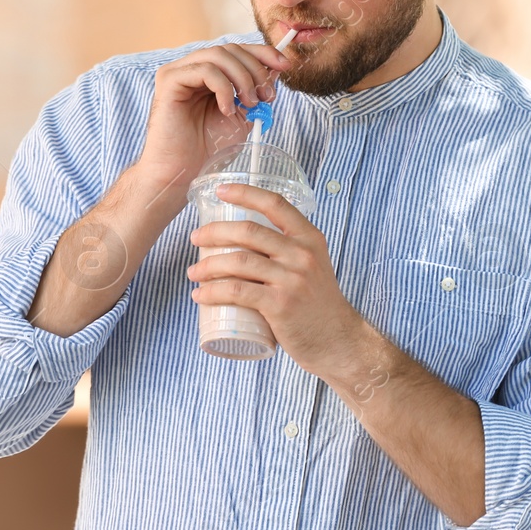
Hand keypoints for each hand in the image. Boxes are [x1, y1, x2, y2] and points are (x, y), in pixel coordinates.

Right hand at [136, 43, 291, 199]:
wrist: (184, 171)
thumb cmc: (208, 146)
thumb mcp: (242, 115)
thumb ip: (255, 92)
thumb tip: (275, 71)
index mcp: (208, 72)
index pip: (237, 51)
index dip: (263, 53)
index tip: (284, 66)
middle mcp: (192, 67)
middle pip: (230, 49)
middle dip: (256, 69)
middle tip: (267, 96)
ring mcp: (178, 71)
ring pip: (218, 54)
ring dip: (242, 77)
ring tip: (249, 104)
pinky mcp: (169, 80)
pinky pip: (204, 70)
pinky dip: (223, 88)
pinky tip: (227, 109)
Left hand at [186, 181, 365, 377]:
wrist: (337, 339)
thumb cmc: (317, 303)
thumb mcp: (312, 265)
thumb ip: (288, 249)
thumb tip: (247, 237)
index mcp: (310, 238)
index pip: (275, 204)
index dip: (245, 192)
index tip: (221, 190)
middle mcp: (302, 254)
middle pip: (248, 231)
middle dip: (214, 232)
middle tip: (196, 239)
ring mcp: (291, 279)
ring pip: (238, 261)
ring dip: (207, 265)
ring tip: (193, 272)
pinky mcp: (279, 304)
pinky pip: (237, 291)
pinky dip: (212, 291)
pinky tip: (200, 295)